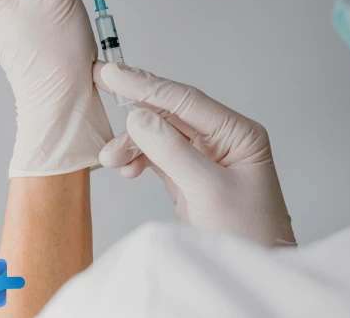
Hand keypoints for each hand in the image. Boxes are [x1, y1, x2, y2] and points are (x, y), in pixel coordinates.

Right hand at [94, 62, 295, 246]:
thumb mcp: (209, 190)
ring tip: (111, 157)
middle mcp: (221, 139)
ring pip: (159, 135)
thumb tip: (138, 116)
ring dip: (132, 142)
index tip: (113, 73)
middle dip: (135, 110)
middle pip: (169, 114)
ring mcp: (204, 157)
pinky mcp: (188, 175)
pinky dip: (138, 158)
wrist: (249, 276)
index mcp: (237, 133)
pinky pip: (157, 155)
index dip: (147, 85)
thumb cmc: (247, 238)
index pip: (186, 101)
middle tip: (100, 83)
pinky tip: (127, 168)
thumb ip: (172, 151)